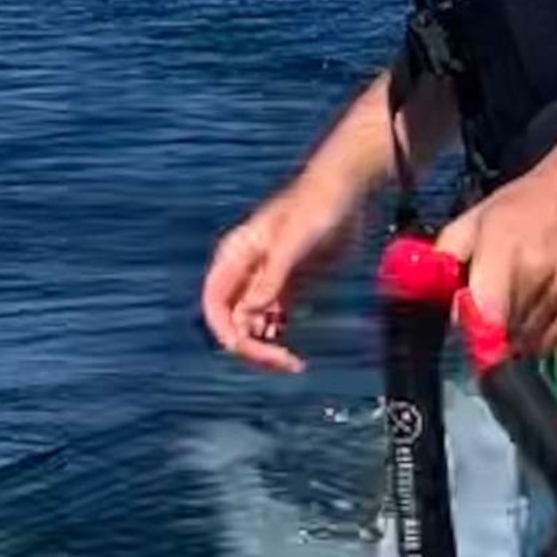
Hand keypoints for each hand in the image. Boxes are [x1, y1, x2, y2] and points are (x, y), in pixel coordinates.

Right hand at [199, 178, 365, 372]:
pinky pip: (272, 322)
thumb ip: (272, 277)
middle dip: (252, 347)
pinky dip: (278, 339)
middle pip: (232, 322)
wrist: (342, 194)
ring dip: (265, 348)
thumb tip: (249, 314)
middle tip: (286, 363)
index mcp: (235, 257)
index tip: (250, 349)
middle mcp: (244, 273)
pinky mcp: (287, 288)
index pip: (215, 304)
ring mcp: (265, 282)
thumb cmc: (315, 208)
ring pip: (251, 326)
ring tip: (292, 363)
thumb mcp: (293, 241)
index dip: (226, 331)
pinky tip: (294, 352)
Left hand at [437, 161, 556, 358]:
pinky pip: (555, 341)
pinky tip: (536, 314)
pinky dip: (541, 337)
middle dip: (491, 336)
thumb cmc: (526, 204)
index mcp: (502, 249)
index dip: (473, 333)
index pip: (485, 316)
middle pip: (505, 335)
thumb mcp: (476, 219)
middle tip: (488, 321)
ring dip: (516, 338)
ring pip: (529, 343)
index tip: (468, 332)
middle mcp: (536, 273)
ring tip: (514, 313)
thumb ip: (447, 256)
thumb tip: (430, 296)